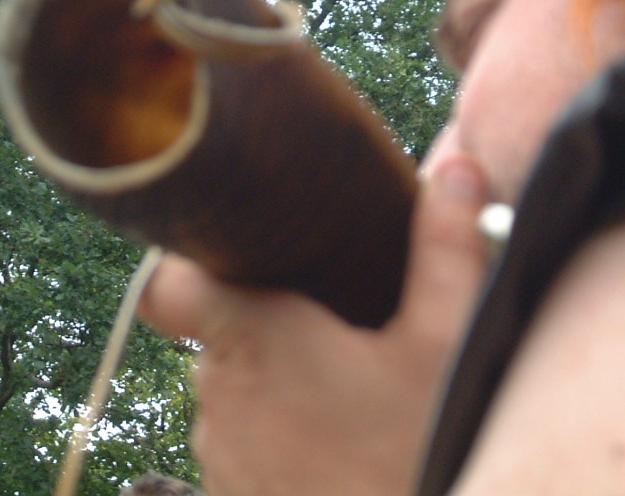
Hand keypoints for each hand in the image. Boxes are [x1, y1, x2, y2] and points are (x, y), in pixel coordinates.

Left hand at [138, 151, 491, 495]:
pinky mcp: (234, 494)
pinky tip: (340, 438)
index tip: (239, 253)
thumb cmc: (417, 451)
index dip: (189, 263)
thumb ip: (445, 246)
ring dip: (277, 376)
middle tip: (341, 319)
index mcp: (256, 335)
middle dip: (270, 317)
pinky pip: (243, 440)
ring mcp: (222, 454)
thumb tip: (457, 162)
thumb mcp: (449, 342)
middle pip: (219, 328)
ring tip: (351, 384)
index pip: (168, 284)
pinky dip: (279, 429)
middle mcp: (220, 393)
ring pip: (233, 386)